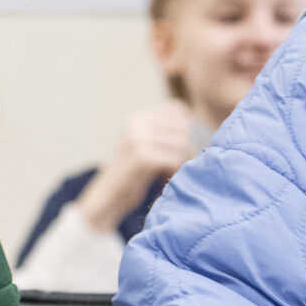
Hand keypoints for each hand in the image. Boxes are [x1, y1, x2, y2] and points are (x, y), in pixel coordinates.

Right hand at [77, 102, 196, 228]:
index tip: (182, 145)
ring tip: (171, 170)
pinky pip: (174, 158)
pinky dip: (175, 170)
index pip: (177, 109)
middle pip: (183, 127)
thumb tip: (198, 122)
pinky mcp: (141, 157)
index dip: (187, 126)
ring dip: (182, 160)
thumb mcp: (144, 143)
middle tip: (179, 163)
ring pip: (181, 143)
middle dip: (187, 146)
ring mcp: (137, 139)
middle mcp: (135, 123)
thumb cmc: (132, 172)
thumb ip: (164, 130)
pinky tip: (166, 176)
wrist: (108, 196)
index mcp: (137, 117)